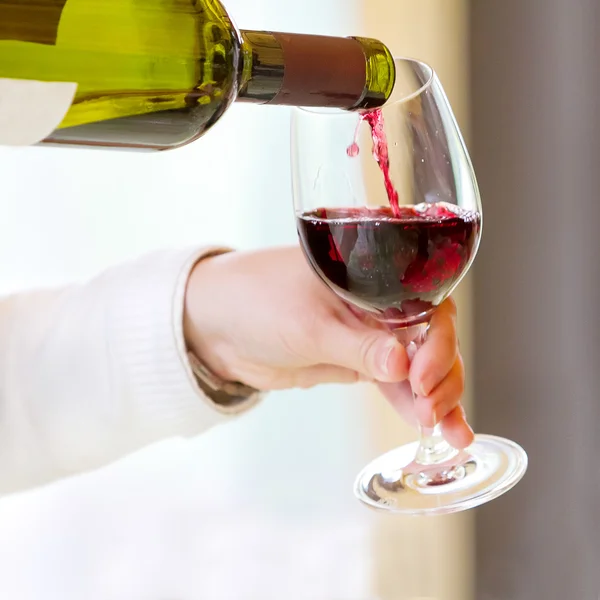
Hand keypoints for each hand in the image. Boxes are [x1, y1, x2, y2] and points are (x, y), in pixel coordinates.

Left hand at [184, 246, 472, 447]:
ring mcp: (370, 336)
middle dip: (443, 376)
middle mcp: (380, 304)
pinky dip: (414, 406)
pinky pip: (396, 385)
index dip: (437, 342)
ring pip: (419, 366)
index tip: (423, 378)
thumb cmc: (257, 302)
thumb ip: (355, 345)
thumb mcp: (307, 324)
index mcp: (374, 277)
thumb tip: (403, 364)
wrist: (218, 327)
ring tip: (452, 434)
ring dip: (439, 398)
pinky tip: (435, 430)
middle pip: (432, 338)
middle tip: (435, 411)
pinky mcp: (358, 363)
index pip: (428, 304)